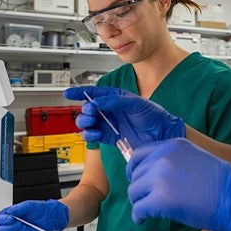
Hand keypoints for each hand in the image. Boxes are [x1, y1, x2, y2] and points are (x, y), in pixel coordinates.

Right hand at [0, 200, 68, 230]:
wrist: (49, 218)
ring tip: (23, 230)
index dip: (3, 220)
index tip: (12, 219)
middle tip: (20, 225)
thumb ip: (17, 209)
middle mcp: (7, 226)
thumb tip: (9, 212)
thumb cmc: (39, 210)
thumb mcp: (28, 206)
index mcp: (7, 216)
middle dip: (9, 228)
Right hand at [64, 86, 185, 148]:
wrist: (162, 134)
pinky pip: (93, 135)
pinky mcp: (109, 137)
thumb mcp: (136, 104)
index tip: (69, 93)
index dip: (81, 92)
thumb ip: (117, 101)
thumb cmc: (154, 116)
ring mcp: (109, 124)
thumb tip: (98, 101)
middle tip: (91, 111)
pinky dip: (90, 134)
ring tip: (91, 122)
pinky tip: (95, 133)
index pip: (95, 93)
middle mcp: (110, 110)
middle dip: (85, 109)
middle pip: (88, 108)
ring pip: (88, 122)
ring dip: (85, 122)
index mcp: (116, 98)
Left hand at [126, 139, 230, 230]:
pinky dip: (139, 217)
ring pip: (134, 192)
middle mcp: (163, 157)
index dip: (135, 169)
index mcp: (173, 145)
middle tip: (145, 200)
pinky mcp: (160, 200)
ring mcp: (160, 177)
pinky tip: (144, 221)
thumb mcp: (195, 158)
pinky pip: (138, 209)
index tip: (137, 179)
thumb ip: (173, 161)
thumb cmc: (222, 183)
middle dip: (139, 189)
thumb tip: (154, 176)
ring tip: (146, 212)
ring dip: (139, 202)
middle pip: (135, 175)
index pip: (139, 154)